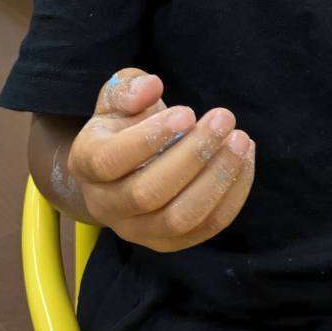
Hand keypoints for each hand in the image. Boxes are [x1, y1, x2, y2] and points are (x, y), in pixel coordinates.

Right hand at [67, 67, 255, 251]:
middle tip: (224, 118)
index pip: (111, 160)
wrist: (124, 168)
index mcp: (86, 163)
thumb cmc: (124, 123)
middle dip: (194, 154)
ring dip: (217, 178)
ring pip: (180, 218)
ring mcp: (136, 231)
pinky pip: (206, 227)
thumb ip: (130, 88)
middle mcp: (105, 205)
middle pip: (149, 193)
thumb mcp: (118, 97)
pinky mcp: (168, 242)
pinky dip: (232, 195)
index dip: (150, 138)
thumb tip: (151, 88)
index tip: (188, 112)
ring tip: (241, 139)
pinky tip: (245, 158)